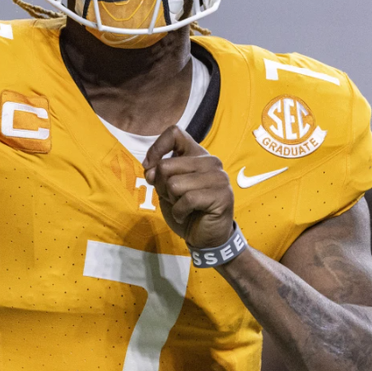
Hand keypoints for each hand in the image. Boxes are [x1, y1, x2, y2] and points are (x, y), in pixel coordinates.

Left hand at [143, 126, 233, 247]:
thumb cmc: (185, 209)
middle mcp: (210, 161)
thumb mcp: (165, 188)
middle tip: (174, 198)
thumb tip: (150, 168)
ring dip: (171, 200)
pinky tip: (186, 215)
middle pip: (166, 165)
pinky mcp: (222, 195)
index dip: (156, 149)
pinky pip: (187, 199)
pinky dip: (179, 212)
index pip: (175, 133)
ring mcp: (218, 177)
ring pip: (174, 184)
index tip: (150, 166)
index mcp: (197, 154)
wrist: (205, 237)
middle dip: (161, 187)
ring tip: (182, 207)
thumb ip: (157, 173)